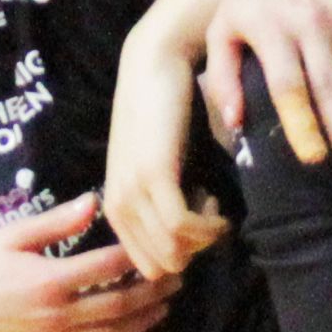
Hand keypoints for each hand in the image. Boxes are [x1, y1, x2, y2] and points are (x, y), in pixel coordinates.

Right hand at [0, 193, 173, 331]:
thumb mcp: (13, 235)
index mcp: (51, 280)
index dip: (138, 260)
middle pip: (120, 306)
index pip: (109, 269)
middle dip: (153, 293)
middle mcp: (56, 316)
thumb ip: (56, 222)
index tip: (158, 250)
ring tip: (162, 310)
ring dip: (142, 324)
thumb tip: (94, 201)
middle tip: (175, 281)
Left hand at [101, 57, 229, 282]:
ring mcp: (133, 192)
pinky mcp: (153, 176)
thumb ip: (163, 204)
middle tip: (209, 212)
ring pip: (175, 252)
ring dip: (205, 235)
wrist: (154, 64)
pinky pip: (182, 227)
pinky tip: (215, 199)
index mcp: (116, 208)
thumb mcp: (156, 168)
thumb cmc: (163, 114)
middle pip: (164, 266)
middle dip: (194, 250)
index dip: (183, 255)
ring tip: (213, 201)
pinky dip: (208, 224)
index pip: (148, 266)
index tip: (200, 225)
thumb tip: (193, 243)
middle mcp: (117, 205)